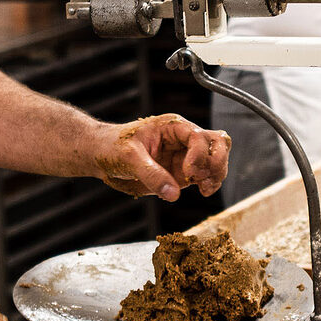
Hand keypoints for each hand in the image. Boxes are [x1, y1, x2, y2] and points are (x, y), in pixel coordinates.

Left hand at [92, 113, 230, 201]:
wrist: (102, 155)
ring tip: (205, 188)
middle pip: (218, 142)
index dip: (199, 154)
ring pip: (217, 158)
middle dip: (216, 161)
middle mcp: (183, 139)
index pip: (199, 136)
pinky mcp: (182, 172)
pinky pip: (206, 175)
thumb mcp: (129, 157)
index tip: (188, 171)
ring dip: (216, 173)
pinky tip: (203, 190)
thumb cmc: (113, 146)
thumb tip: (173, 194)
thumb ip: (151, 175)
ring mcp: (185, 156)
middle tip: (203, 178)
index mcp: (173, 126)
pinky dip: (210, 183)